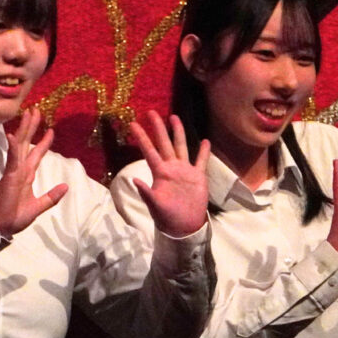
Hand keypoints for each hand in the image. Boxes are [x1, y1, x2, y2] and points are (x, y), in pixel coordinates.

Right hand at [0, 107, 67, 236]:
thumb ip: (51, 197)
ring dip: (24, 129)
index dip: (44, 142)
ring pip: (20, 145)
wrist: (2, 225)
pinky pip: (13, 159)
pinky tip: (14, 135)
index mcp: (27, 175)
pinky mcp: (10, 176)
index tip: (51, 130)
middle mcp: (21, 169)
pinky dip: (14, 147)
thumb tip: (66, 187)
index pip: (37, 154)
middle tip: (35, 110)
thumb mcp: (39, 206)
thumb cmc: (15, 216)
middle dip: (32, 126)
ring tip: (28, 113)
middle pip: (27, 143)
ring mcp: (14, 171)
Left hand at [129, 111, 209, 237]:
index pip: (149, 151)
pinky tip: (205, 141)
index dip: (142, 138)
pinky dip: (203, 151)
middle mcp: (171, 168)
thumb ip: (146, 193)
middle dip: (158, 128)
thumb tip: (134, 180)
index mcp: (160, 173)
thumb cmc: (167, 217)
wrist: (184, 226)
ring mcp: (185, 171)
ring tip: (174, 117)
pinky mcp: (198, 176)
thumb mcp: (155, 206)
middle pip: (164, 143)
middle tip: (151, 112)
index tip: (133, 124)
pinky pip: (201, 161)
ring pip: (181, 146)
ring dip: (178, 132)